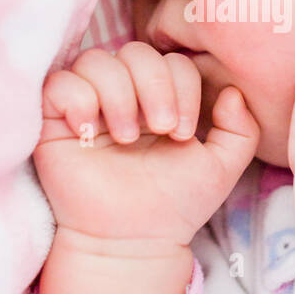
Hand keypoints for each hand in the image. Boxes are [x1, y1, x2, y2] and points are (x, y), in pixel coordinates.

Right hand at [35, 42, 259, 248]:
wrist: (134, 241)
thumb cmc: (174, 204)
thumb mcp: (221, 166)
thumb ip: (241, 129)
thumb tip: (232, 91)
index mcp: (158, 98)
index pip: (170, 60)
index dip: (182, 86)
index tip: (183, 132)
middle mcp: (121, 94)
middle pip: (134, 52)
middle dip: (154, 86)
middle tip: (160, 128)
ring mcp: (86, 105)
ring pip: (95, 60)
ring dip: (119, 95)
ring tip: (126, 138)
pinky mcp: (53, 122)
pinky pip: (57, 84)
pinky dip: (77, 98)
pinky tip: (89, 131)